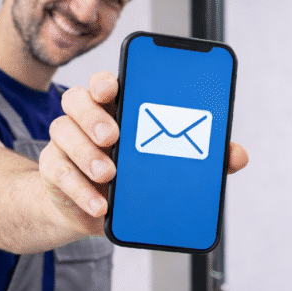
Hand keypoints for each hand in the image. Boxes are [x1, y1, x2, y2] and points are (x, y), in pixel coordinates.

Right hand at [39, 71, 249, 234]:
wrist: (94, 208)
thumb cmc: (135, 176)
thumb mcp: (168, 166)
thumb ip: (204, 158)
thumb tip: (237, 155)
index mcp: (115, 108)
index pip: (105, 83)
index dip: (107, 81)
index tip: (114, 89)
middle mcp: (86, 120)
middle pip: (76, 100)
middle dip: (93, 116)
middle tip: (114, 137)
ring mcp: (66, 144)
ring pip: (62, 132)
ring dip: (86, 154)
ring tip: (110, 174)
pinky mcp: (54, 171)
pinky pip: (58, 173)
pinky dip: (80, 190)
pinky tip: (100, 204)